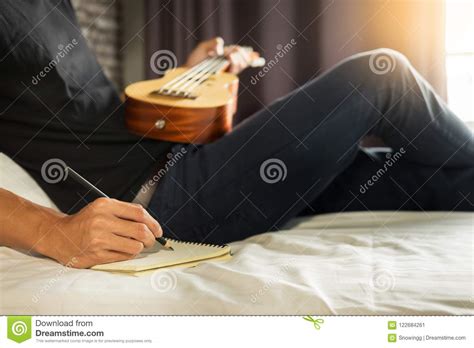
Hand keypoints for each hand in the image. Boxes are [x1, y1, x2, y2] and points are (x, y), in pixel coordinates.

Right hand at [43, 198, 162, 268]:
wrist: (59, 236)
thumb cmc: (85, 222)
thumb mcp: (102, 208)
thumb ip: (125, 212)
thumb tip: (152, 223)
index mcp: (105, 205)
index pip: (139, 213)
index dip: (154, 223)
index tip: (158, 230)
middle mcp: (101, 221)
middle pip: (141, 230)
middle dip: (151, 238)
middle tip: (151, 241)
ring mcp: (99, 239)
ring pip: (135, 246)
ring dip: (140, 248)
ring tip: (136, 246)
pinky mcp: (96, 255)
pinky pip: (124, 256)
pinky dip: (128, 254)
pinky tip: (122, 251)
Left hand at [185, 37, 258, 73]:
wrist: (188, 72)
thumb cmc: (195, 62)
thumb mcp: (203, 47)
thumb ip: (214, 42)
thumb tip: (222, 46)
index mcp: (226, 58)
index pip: (241, 57)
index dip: (251, 59)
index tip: (259, 58)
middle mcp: (228, 66)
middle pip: (244, 60)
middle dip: (244, 54)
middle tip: (235, 51)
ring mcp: (227, 72)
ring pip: (241, 64)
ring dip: (238, 56)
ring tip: (231, 53)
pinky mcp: (225, 77)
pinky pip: (234, 69)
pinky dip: (234, 61)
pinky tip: (230, 56)